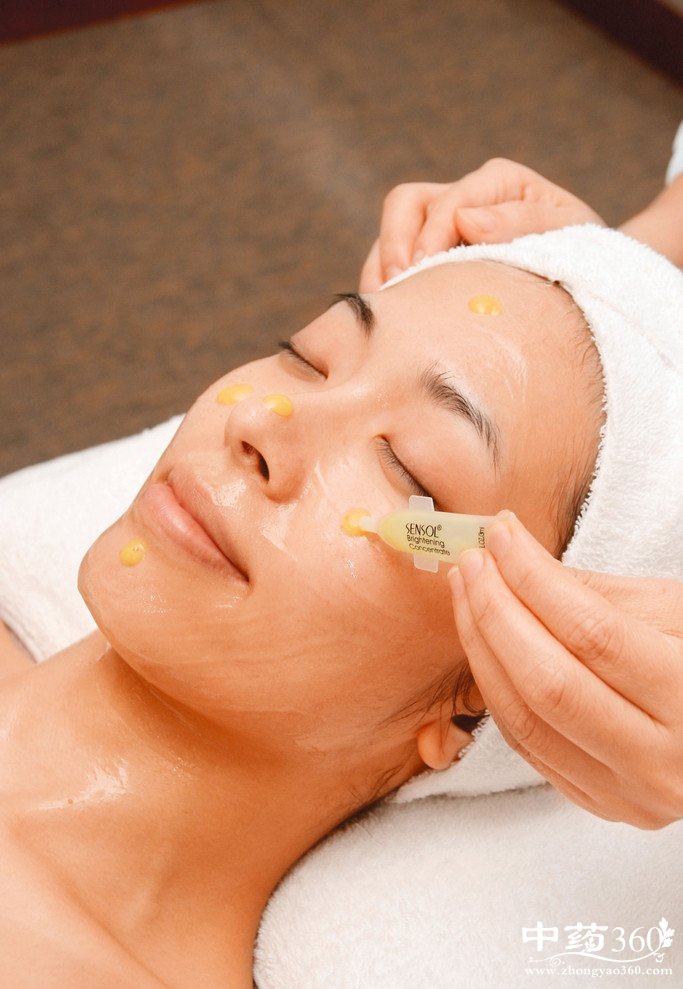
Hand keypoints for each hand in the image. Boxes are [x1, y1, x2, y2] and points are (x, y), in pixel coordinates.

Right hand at [360, 158, 603, 290]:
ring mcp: (442, 228)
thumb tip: (469, 220)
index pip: (448, 201)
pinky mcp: (428, 259)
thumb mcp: (569, 236)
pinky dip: (387, 288)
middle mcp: (465, 197)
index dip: (430, 237)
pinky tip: (398, 316)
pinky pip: (389, 265)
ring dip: (383, 269)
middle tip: (397, 287)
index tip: (421, 273)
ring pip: (390, 234)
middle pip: (405, 204)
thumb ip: (525, 223)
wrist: (586, 288)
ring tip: (392, 307)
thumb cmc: (581, 259)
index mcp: (499, 183)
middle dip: (394, 245)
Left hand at [448, 515, 682, 828]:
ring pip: (524, 720)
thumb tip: (516, 564)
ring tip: (467, 593)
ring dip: (481, 648)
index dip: (535, 579)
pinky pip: (526, 745)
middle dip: (495, 612)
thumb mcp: (675, 612)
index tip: (502, 535)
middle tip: (473, 562)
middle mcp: (660, 759)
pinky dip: (495, 689)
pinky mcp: (598, 802)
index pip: (591, 633)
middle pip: (548, 681)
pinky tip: (483, 643)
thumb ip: (597, 594)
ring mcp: (626, 792)